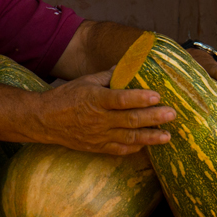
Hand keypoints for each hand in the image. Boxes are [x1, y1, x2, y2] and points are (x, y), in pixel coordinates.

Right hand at [30, 70, 176, 155]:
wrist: (44, 120)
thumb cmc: (65, 97)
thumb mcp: (84, 81)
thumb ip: (107, 76)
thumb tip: (126, 67)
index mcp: (95, 99)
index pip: (121, 99)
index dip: (140, 98)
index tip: (157, 96)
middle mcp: (98, 119)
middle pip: (130, 119)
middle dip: (153, 117)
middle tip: (172, 114)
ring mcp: (98, 135)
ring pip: (129, 137)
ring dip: (150, 137)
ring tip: (167, 136)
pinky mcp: (96, 147)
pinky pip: (119, 149)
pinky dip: (134, 148)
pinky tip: (147, 145)